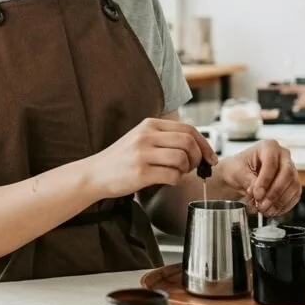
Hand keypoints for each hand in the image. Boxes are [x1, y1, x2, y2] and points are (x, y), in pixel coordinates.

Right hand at [80, 118, 217, 198]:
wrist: (94, 174)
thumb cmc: (121, 159)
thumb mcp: (141, 138)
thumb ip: (165, 138)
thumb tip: (197, 146)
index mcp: (149, 125)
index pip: (188, 128)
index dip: (204, 144)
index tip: (210, 157)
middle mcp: (146, 136)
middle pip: (188, 142)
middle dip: (197, 157)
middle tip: (194, 167)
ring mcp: (142, 154)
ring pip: (182, 158)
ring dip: (186, 170)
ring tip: (178, 173)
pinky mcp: (140, 173)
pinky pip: (172, 176)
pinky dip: (176, 180)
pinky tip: (167, 180)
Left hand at [219, 140, 299, 216]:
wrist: (238, 176)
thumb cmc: (236, 169)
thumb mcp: (238, 172)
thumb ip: (249, 181)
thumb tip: (258, 193)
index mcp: (269, 146)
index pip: (272, 163)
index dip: (265, 181)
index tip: (256, 194)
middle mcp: (283, 156)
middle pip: (287, 174)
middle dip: (274, 193)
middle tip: (262, 205)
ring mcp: (290, 169)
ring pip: (293, 185)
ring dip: (279, 201)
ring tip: (265, 210)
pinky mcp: (292, 183)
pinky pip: (295, 194)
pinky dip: (285, 205)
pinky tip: (273, 211)